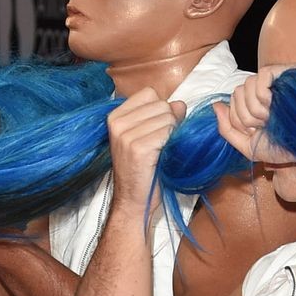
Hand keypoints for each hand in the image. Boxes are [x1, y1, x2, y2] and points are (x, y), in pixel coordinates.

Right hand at [107, 88, 185, 213]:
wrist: (133, 201)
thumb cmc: (142, 171)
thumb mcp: (146, 138)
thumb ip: (161, 116)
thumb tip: (180, 104)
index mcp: (115, 116)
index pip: (149, 93)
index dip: (161, 109)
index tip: (157, 129)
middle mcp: (117, 122)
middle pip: (161, 104)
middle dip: (169, 122)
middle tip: (161, 144)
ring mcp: (126, 135)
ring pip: (167, 117)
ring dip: (172, 134)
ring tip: (161, 152)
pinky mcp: (138, 148)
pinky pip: (167, 133)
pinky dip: (171, 144)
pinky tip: (162, 157)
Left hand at [214, 70, 281, 160]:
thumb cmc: (283, 147)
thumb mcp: (248, 146)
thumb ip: (227, 130)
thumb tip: (215, 106)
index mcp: (253, 104)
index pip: (231, 103)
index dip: (239, 122)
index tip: (258, 131)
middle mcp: (261, 89)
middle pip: (236, 94)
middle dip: (247, 117)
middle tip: (267, 124)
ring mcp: (272, 80)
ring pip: (246, 86)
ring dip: (256, 110)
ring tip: (273, 116)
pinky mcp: (283, 72)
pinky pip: (260, 77)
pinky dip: (264, 96)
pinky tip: (275, 104)